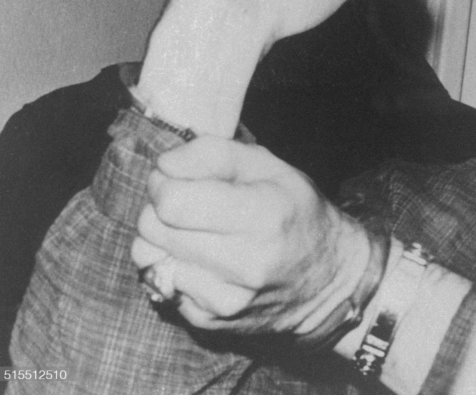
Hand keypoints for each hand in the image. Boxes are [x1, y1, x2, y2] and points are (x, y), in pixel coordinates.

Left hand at [131, 136, 376, 335]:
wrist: (327, 280)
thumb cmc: (296, 212)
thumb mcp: (269, 166)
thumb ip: (213, 153)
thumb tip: (163, 166)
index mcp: (263, 216)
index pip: (173, 202)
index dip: (164, 183)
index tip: (177, 178)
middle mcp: (245, 263)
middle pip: (154, 228)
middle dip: (159, 207)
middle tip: (186, 203)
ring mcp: (225, 299)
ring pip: (148, 257)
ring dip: (162, 238)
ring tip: (195, 232)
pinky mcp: (209, 321)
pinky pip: (160, 282)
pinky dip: (174, 265)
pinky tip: (203, 260)